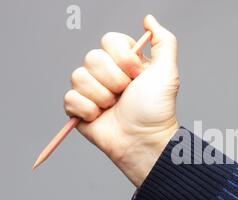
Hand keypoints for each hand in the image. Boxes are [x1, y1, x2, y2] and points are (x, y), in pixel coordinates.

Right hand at [64, 15, 179, 186]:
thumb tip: (148, 19)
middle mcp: (107, 73)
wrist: (144, 141)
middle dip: (113, 80)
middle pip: (92, 57)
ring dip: (101, 96)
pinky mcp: (80, 109)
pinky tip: (100, 117)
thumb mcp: (167, 72)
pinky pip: (69, 99)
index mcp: (125, 62)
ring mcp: (92, 91)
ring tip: (115, 108)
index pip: (109, 40)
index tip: (137, 75)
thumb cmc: (157, 110)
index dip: (122, 58)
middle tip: (126, 95)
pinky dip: (87, 110)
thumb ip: (164, 41)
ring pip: (78, 77)